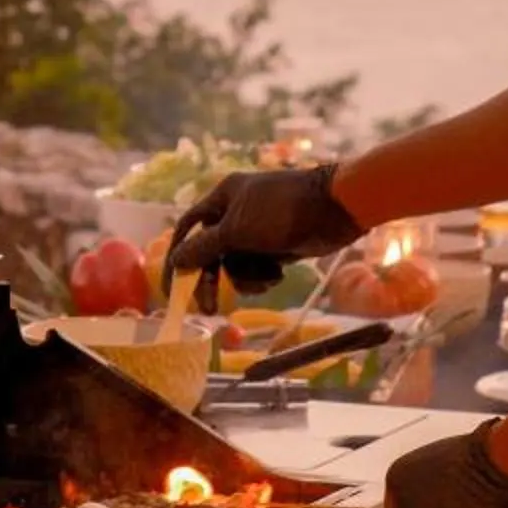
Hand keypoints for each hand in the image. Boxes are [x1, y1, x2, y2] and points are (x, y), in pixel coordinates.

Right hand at [164, 166, 363, 289]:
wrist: (335, 208)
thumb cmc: (282, 212)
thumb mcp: (237, 230)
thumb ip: (205, 247)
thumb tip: (175, 260)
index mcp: (222, 199)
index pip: (189, 229)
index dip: (178, 256)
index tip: (172, 286)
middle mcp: (236, 213)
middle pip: (212, 253)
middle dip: (214, 280)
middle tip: (210, 309)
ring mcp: (257, 231)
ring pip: (236, 264)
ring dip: (248, 277)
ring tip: (268, 277)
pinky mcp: (276, 246)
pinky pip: (258, 268)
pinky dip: (265, 276)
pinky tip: (279, 275)